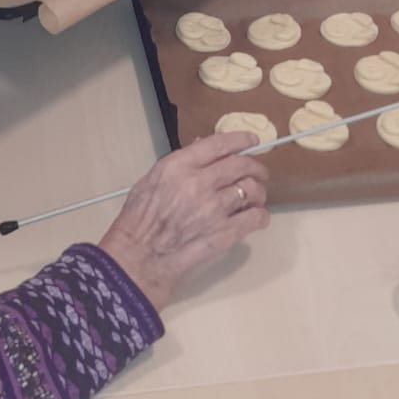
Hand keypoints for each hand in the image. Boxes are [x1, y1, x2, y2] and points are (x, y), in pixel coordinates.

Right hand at [99, 131, 268, 309]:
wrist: (138, 259)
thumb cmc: (138, 220)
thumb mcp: (151, 180)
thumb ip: (179, 163)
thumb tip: (202, 145)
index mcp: (178, 166)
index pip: (218, 144)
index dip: (240, 139)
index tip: (252, 140)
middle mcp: (199, 183)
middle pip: (241, 165)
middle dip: (255, 166)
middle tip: (259, 172)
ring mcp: (214, 209)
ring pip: (251, 190)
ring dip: (258, 191)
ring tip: (255, 196)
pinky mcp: (224, 234)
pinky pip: (254, 218)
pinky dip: (260, 215)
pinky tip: (256, 216)